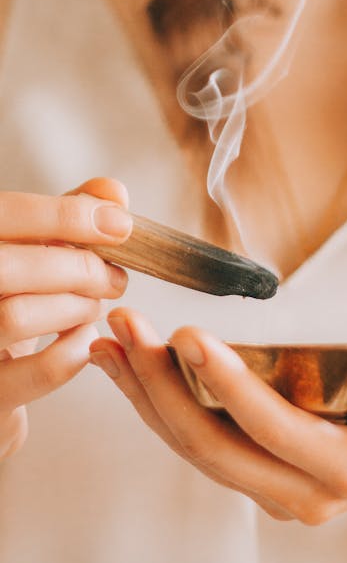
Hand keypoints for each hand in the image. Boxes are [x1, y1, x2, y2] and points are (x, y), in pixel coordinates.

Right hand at [0, 177, 130, 458]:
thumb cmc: (12, 298)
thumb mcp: (32, 249)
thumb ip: (66, 216)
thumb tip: (113, 193)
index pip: (4, 213)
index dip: (64, 214)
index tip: (120, 223)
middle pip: (7, 266)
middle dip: (78, 266)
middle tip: (114, 276)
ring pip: (16, 316)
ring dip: (76, 307)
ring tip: (94, 306)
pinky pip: (42, 370)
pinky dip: (78, 349)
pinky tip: (81, 339)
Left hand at [90, 309, 346, 523]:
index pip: (275, 431)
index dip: (230, 386)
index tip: (189, 335)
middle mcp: (298, 493)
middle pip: (215, 445)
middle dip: (164, 387)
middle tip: (129, 329)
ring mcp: (267, 490)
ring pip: (192, 448)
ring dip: (146, 394)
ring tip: (111, 340)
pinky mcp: (248, 473)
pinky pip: (191, 442)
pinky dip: (153, 402)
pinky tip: (126, 364)